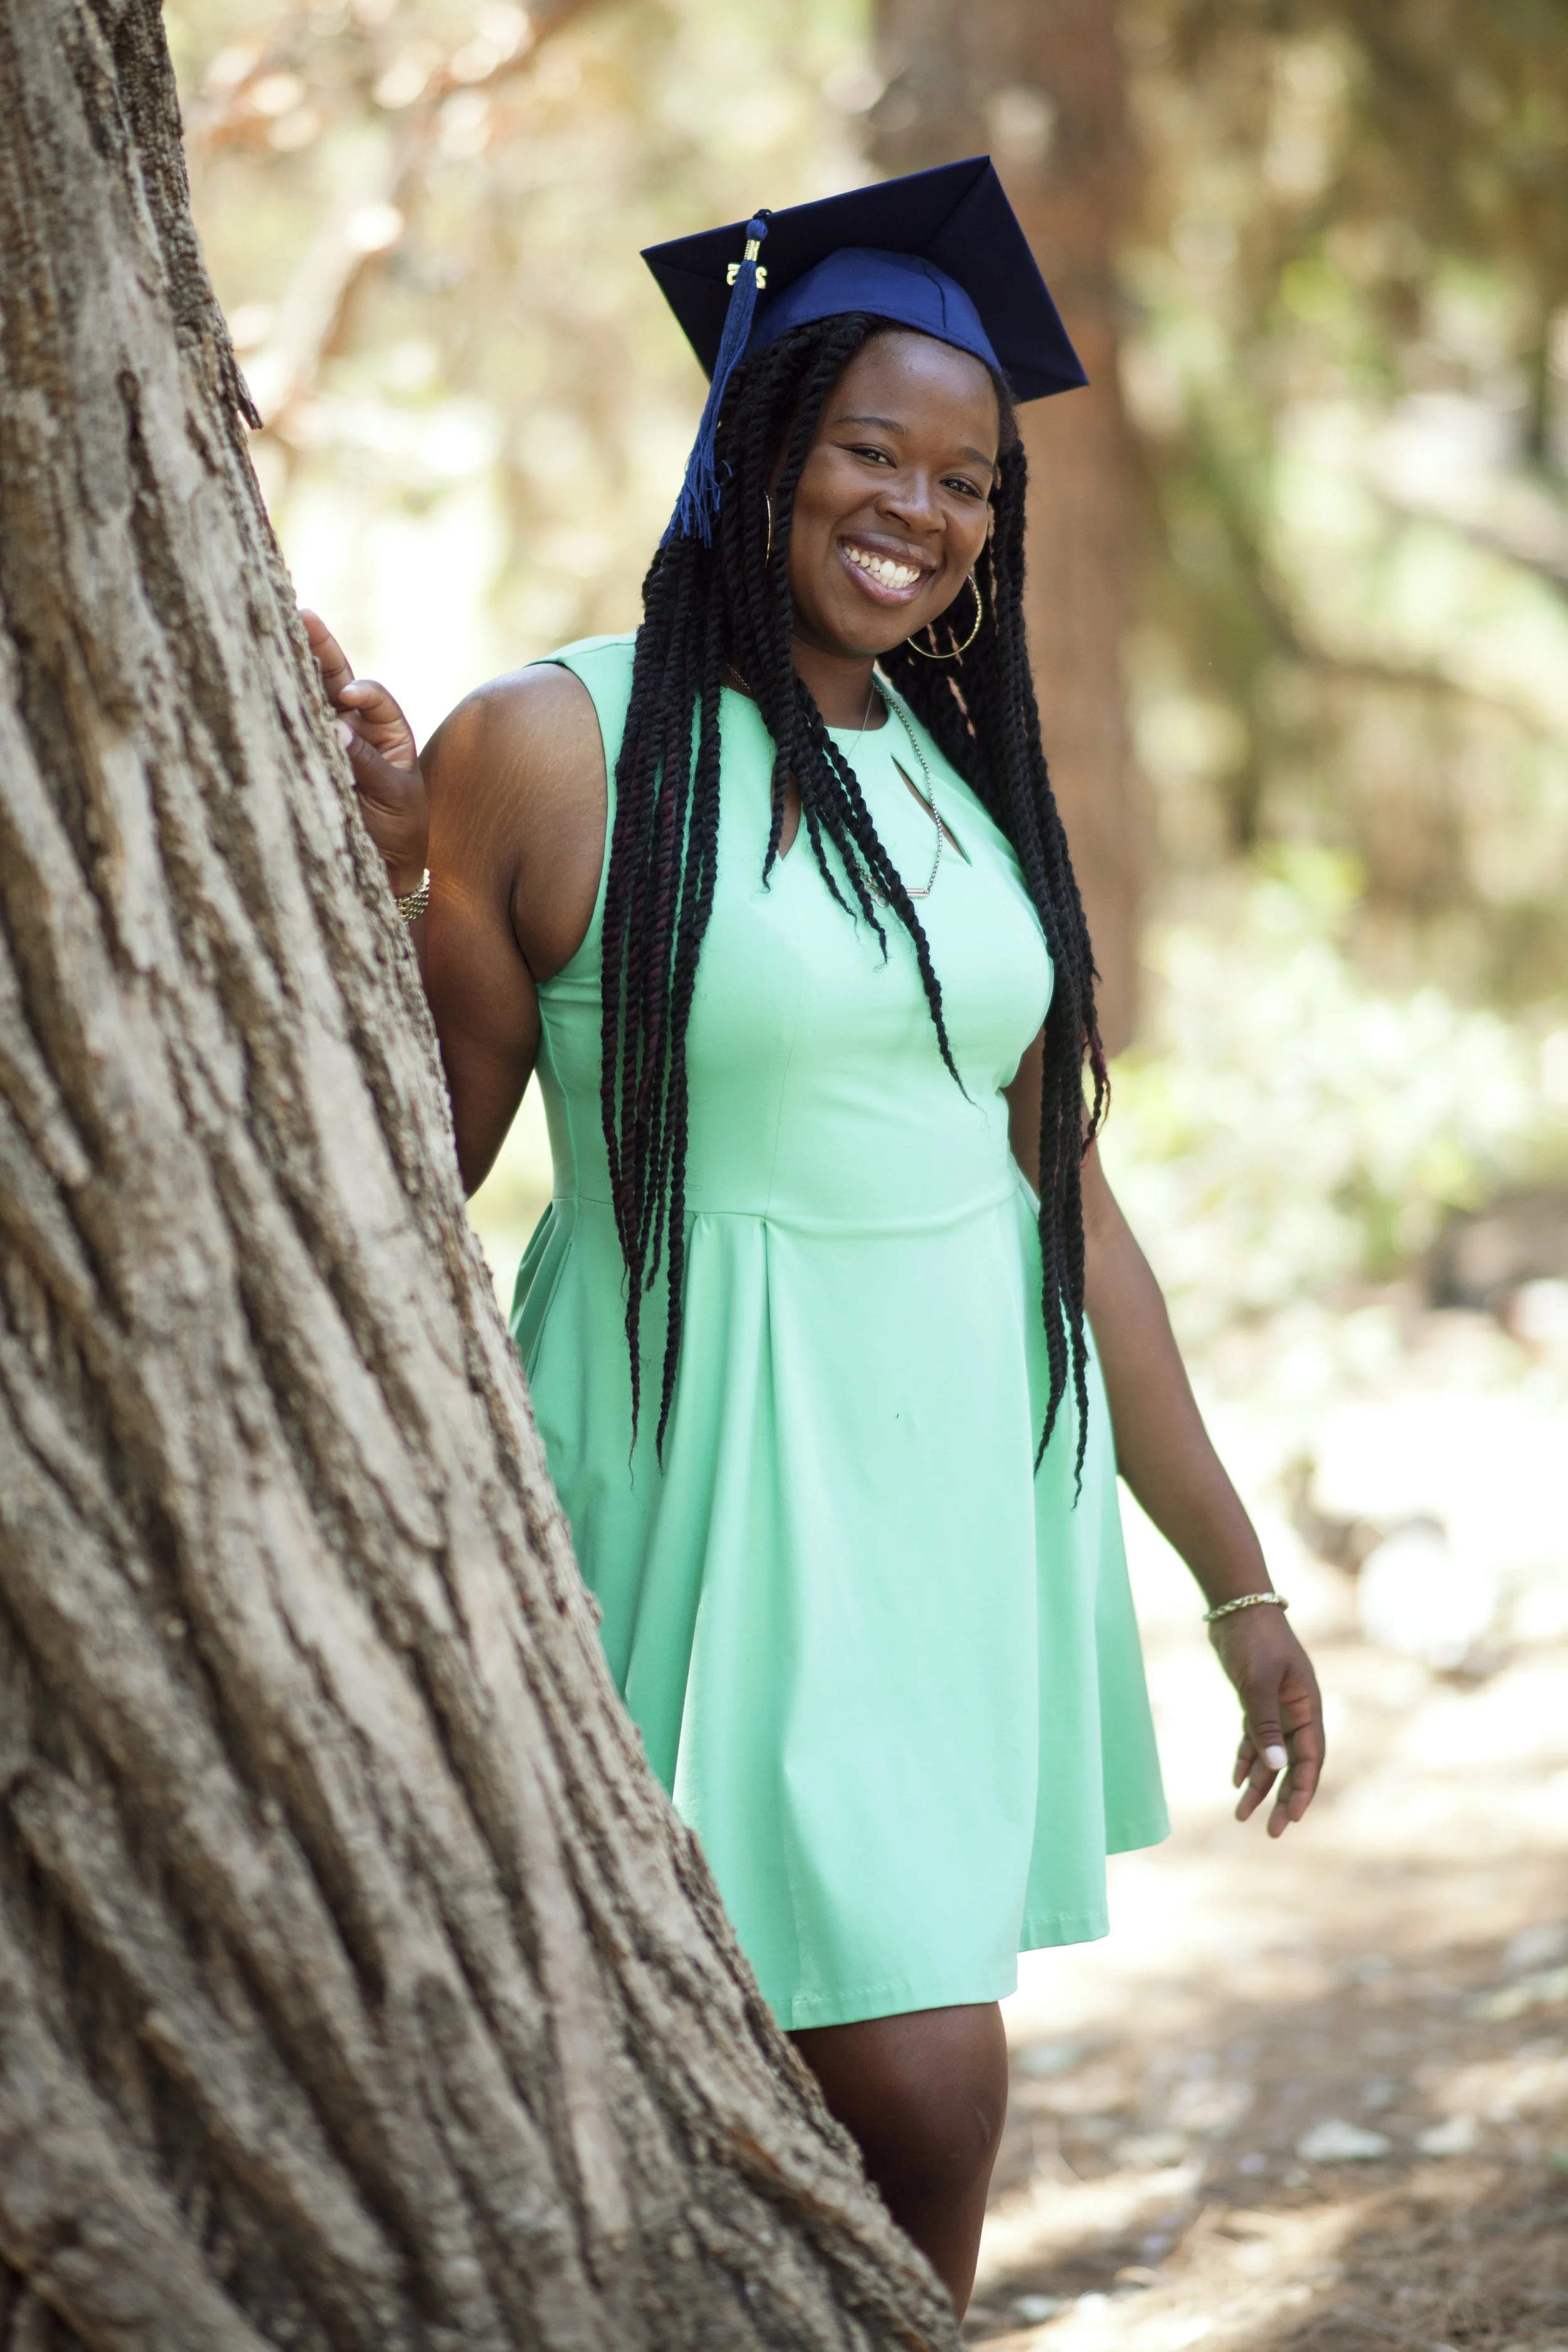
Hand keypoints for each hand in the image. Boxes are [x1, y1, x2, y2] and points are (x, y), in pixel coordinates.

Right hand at [300, 608, 429, 898]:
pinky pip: (288, 731)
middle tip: (301, 615)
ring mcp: (324, 743)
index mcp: (385, 732)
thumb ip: (365, 763)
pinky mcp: (302, 763)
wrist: (384, 872)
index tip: (349, 697)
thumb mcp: (393, 797)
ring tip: (275, 628)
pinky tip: (258, 684)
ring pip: (307, 697)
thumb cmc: (399, 833)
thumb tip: (333, 728)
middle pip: (333, 681)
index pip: (371, 698)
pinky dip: (274, 709)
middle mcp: (352, 730)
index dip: (361, 693)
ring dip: (293, 668)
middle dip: (319, 649)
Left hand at [1209, 1604, 1323, 1837]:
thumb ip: (1265, 1723)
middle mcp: (1296, 1711)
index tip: (1294, 1818)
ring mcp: (1276, 1707)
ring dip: (1259, 1784)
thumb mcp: (1259, 1682)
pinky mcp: (1255, 1702)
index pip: (1311, 1757)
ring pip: (1271, 1755)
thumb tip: (1276, 1766)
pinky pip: (1254, 1739)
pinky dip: (1246, 1758)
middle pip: (1294, 1763)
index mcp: (1308, 1706)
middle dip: (1284, 1797)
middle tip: (1273, 1832)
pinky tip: (1236, 1780)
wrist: (1236, 1607)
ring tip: (1242, 1814)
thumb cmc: (1255, 1640)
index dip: (1304, 1788)